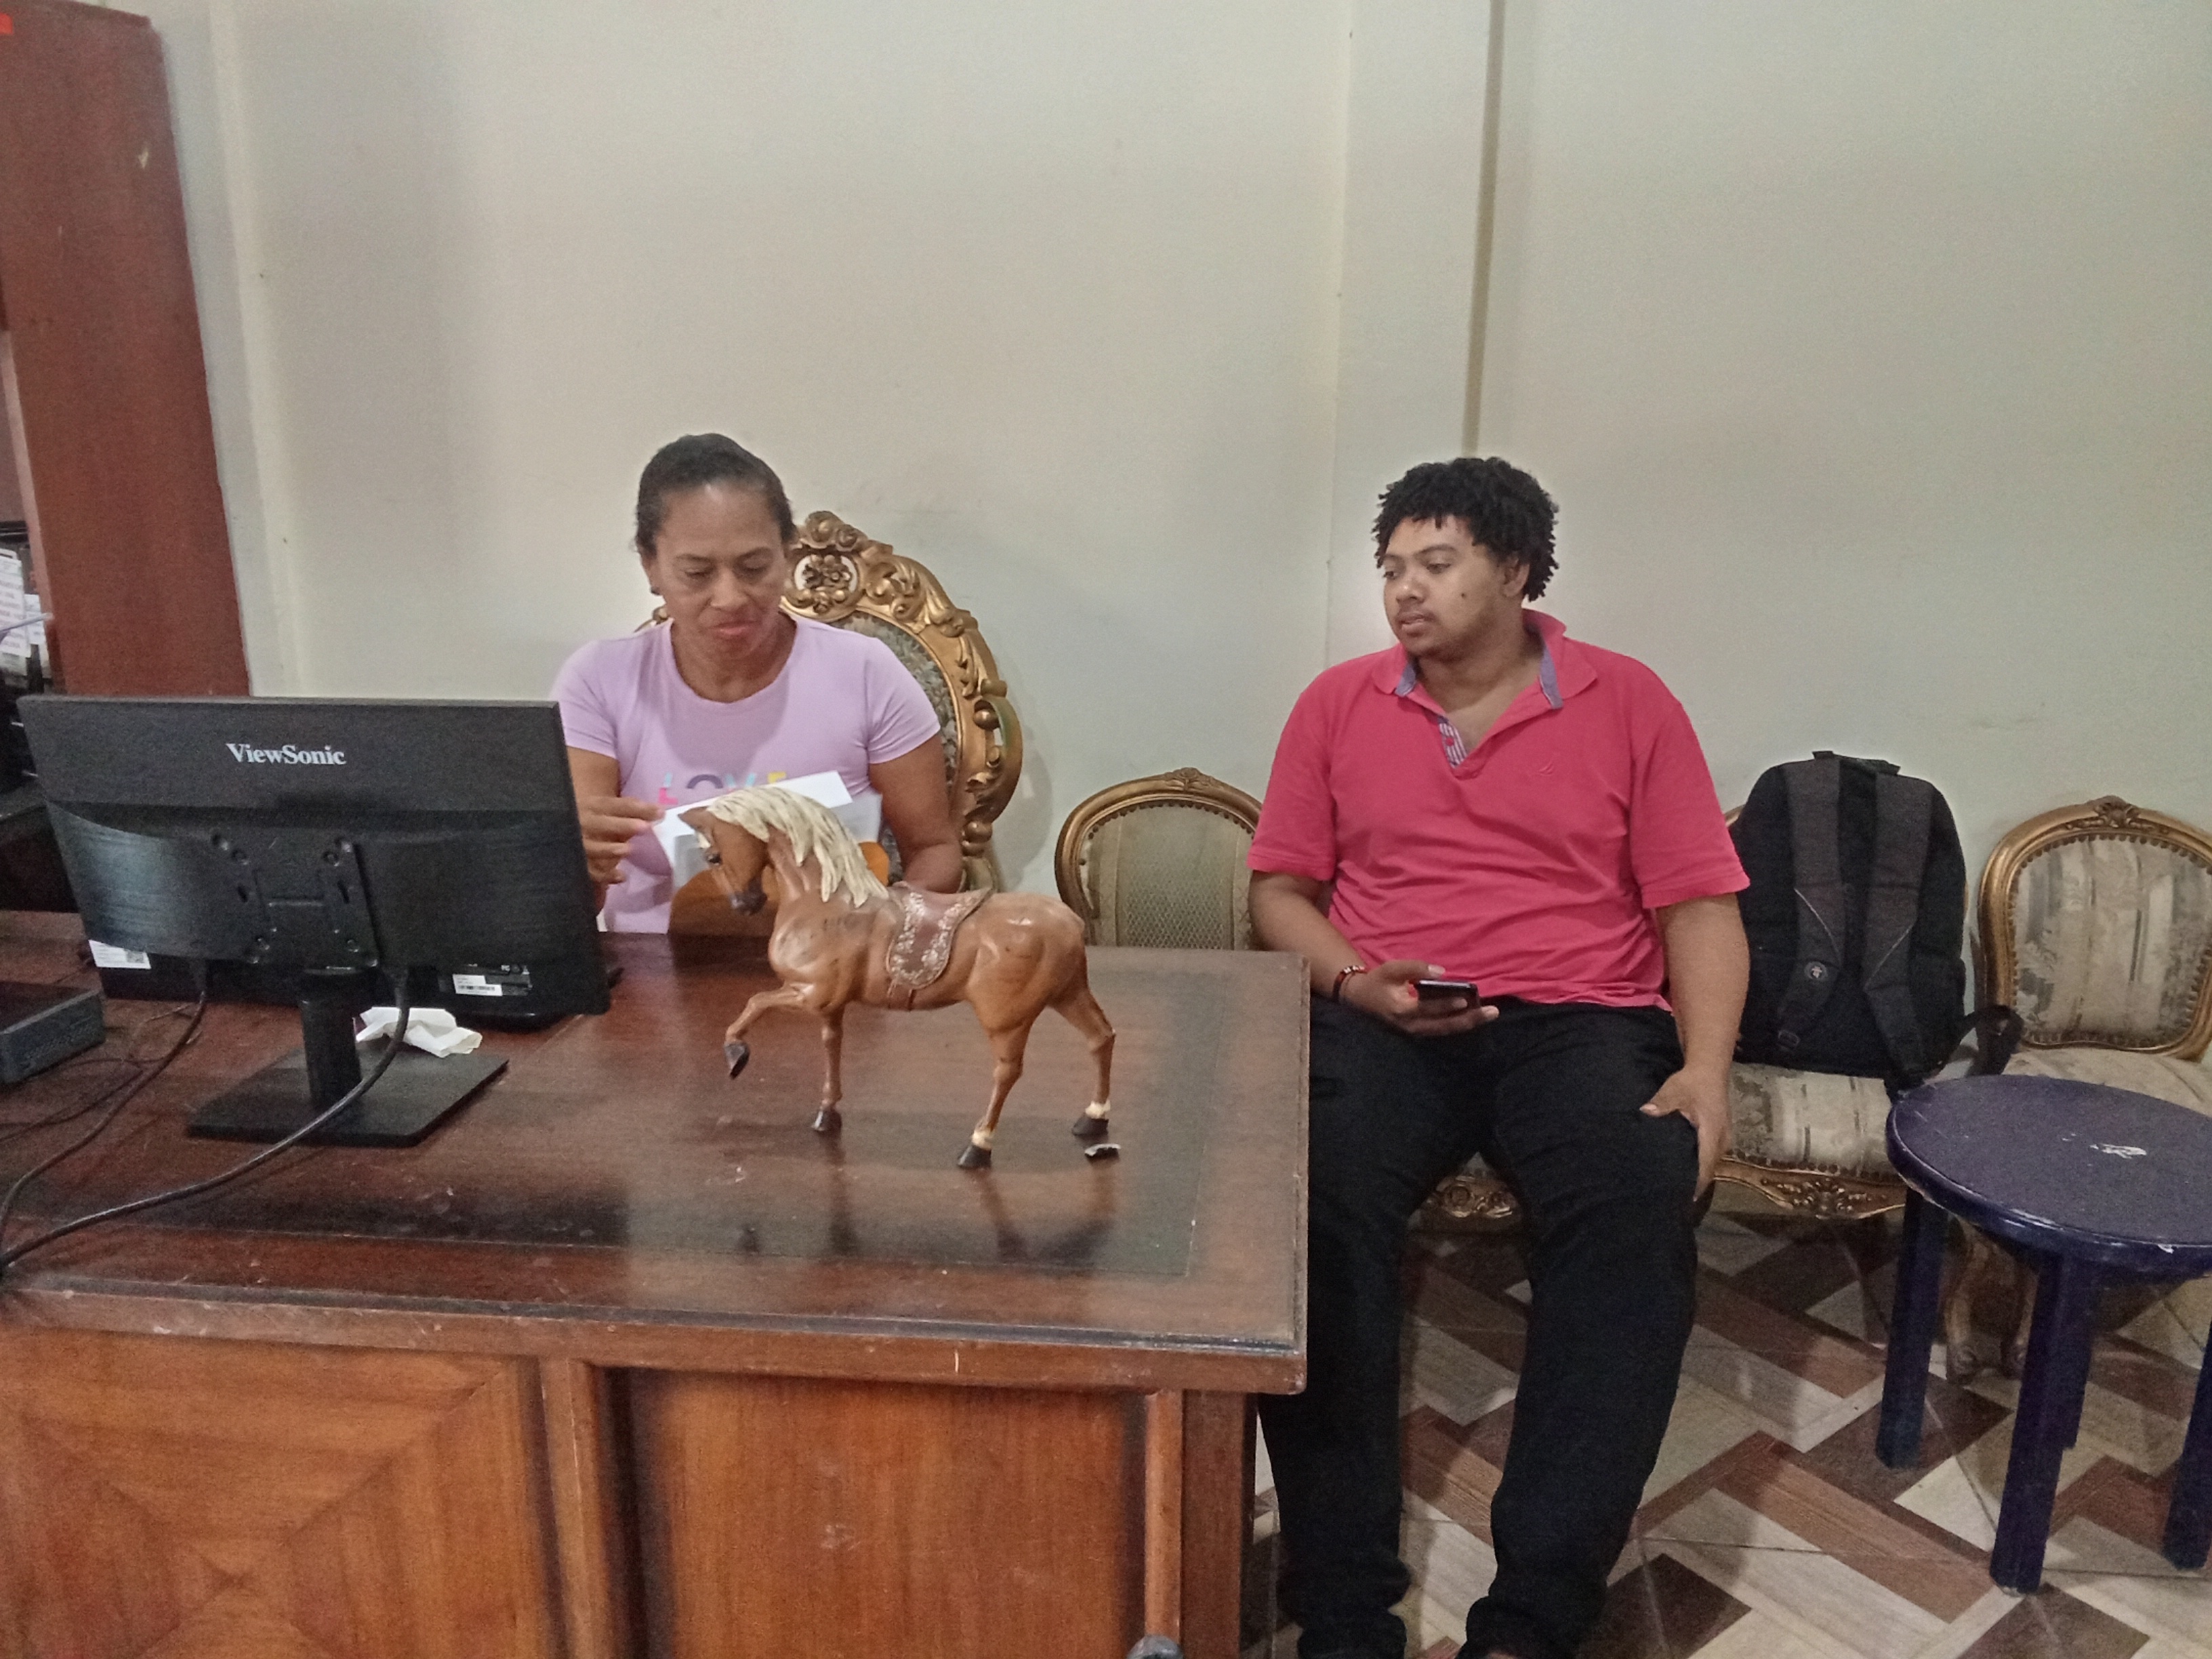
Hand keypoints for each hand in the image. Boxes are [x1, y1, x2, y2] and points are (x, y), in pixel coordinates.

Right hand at [577, 795, 660, 886]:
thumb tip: (659, 813)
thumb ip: (626, 811)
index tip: (660, 812)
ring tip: (628, 850)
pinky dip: (605, 875)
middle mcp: (582, 823)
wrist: (553, 834)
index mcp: (591, 806)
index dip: (636, 807)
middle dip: (622, 825)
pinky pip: (590, 871)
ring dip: (609, 849)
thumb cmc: (586, 819)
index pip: (614, 804)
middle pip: (602, 823)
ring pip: (593, 848)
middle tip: (644, 827)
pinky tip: (622, 877)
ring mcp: (577, 844)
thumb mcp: (601, 810)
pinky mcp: (576, 863)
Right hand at [1341, 959, 1496, 1037]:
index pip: (1427, 1009)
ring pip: (1446, 1030)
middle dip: (1469, 1020)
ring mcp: (1415, 1032)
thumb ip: (1415, 968)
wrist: (1361, 1000)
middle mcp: (1411, 1026)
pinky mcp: (1420, 1031)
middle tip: (1492, 1012)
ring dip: (1468, 1023)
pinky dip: (1459, 1023)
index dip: (1445, 1005)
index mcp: (1402, 1010)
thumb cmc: (1378, 982)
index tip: (1464, 1000)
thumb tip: (1441, 971)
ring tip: (1489, 1014)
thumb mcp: (1391, 969)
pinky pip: (1442, 1029)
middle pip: (1444, 1026)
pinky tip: (1475, 1015)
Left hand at [1640, 1065, 1731, 1195]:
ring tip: (1680, 1187)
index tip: (1685, 1198)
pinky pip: (1711, 1155)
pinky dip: (1701, 1164)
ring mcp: (1724, 1138)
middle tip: (1676, 1196)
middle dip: (1696, 1183)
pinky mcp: (1721, 1134)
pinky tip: (1688, 1169)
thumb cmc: (1691, 1082)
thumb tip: (1646, 1113)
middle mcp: (1722, 1139)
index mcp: (1712, 1133)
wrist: (1710, 1070)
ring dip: (1699, 1174)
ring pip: (1712, 1163)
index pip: (1706, 1165)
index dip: (1697, 1184)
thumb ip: (1661, 1103)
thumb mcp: (1674, 1090)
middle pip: (1710, 1168)